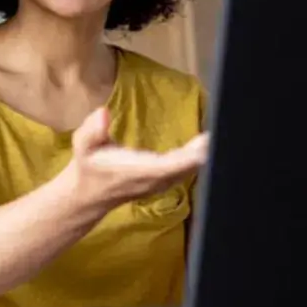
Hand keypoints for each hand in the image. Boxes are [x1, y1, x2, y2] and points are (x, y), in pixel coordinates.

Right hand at [62, 107, 208, 210]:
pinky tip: (208, 143)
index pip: (173, 165)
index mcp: (140, 170)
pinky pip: (188, 170)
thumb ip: (92, 129)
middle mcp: (156, 180)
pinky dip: (200, 157)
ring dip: (206, 153)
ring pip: (193, 169)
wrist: (87, 194)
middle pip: (191, 167)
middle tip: (224, 125)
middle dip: (207, 150)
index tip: (209, 139)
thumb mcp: (82, 145)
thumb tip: (103, 112)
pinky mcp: (165, 181)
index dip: (193, 154)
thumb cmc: (88, 166)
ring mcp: (162, 183)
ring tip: (220, 130)